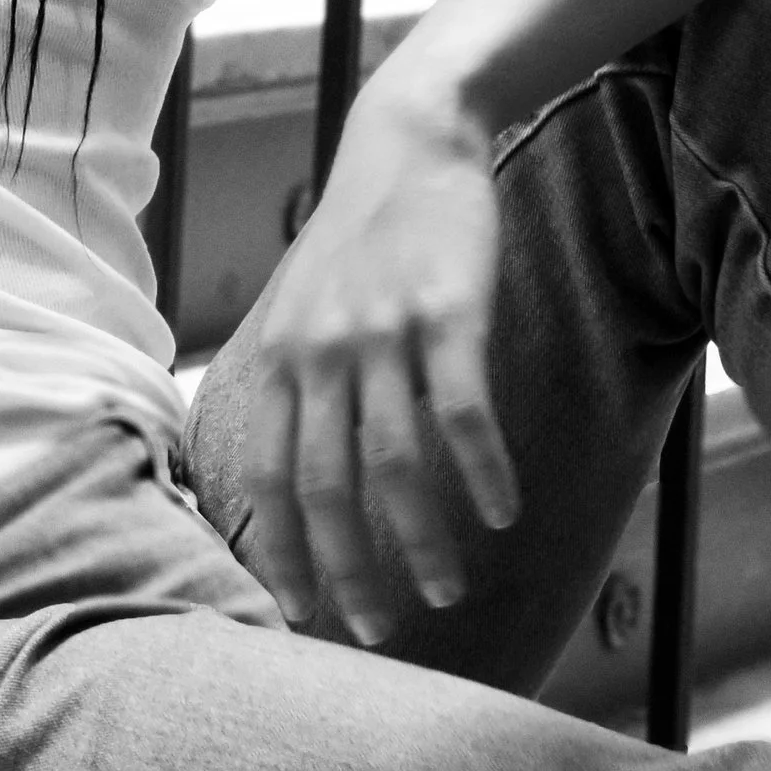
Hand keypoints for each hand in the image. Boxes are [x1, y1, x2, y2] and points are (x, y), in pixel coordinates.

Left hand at [245, 75, 519, 645]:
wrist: (409, 141)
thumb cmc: (356, 237)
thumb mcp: (297, 306)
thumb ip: (290, 386)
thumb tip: (279, 484)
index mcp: (279, 358)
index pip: (267, 480)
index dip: (284, 555)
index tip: (301, 617)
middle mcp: (321, 351)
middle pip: (326, 487)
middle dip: (349, 571)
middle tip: (377, 630)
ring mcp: (383, 330)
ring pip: (396, 463)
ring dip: (422, 539)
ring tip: (447, 590)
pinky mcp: (448, 310)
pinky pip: (464, 412)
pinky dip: (482, 471)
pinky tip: (503, 513)